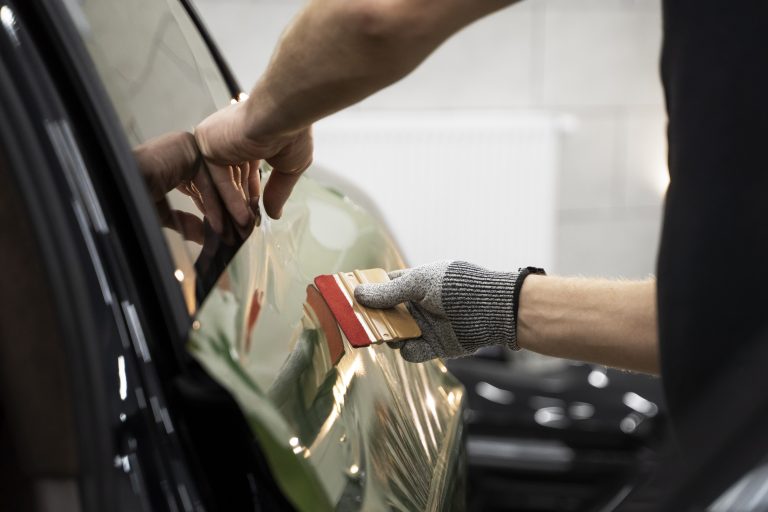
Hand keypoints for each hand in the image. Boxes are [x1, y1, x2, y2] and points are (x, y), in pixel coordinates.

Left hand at [194, 100, 312, 219]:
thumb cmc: (292, 131)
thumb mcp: (290, 166)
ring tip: (242, 232)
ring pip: (223, 182)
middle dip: (239, 207)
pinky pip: (218, 180)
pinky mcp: (207, 146)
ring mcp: (215, 141)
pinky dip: (230, 201)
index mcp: (247, 136)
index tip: (255, 216)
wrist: (283, 115)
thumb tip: (274, 215)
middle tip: (243, 231)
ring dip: (233, 210)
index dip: (251, 195)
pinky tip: (243, 219)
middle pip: (231, 179)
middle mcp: (228, 137)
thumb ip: (278, 190)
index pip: (244, 170)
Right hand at [354, 261, 521, 361]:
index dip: (365, 291)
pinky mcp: (435, 346)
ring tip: (385, 335)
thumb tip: (358, 294)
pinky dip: (410, 350)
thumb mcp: (419, 284)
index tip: (346, 297)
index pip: (383, 285)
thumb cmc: (457, 287)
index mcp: (414, 283)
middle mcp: (417, 305)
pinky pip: (412, 352)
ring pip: (395, 335)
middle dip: (372, 318)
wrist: (492, 310)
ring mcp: (425, 326)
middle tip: (355, 323)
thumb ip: (389, 292)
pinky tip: (412, 344)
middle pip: (384, 313)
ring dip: (389, 336)